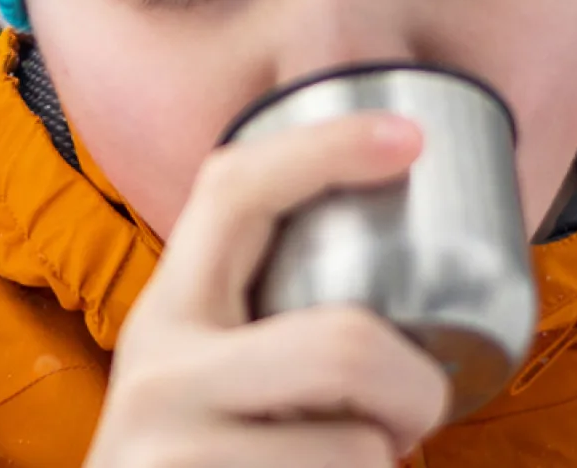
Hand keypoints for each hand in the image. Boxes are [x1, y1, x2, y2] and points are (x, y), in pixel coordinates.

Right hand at [86, 113, 451, 466]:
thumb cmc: (197, 463)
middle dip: (418, 389)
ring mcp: (172, 448)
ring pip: (359, 449)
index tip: (410, 140)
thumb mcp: (201, 385)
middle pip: (347, 344)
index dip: (324, 148)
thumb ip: (263, 332)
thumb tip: (397, 280)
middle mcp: (157, 370)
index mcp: (166, 314)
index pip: (233, 190)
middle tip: (414, 420)